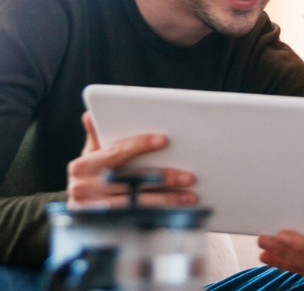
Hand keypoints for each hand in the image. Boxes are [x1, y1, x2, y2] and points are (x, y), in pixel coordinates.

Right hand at [67, 112, 195, 208]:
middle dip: (164, 178)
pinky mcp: (106, 226)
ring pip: (138, 203)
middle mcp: (84, 189)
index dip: (140, 145)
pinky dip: (160, 215)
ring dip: (167, 200)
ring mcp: (95, 210)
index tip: (164, 140)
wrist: (76, 215)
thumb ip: (95, 137)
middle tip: (189, 176)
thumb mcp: (89, 157)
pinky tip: (178, 212)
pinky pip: (138, 220)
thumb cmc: (90, 177)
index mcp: (82, 167)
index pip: (116, 152)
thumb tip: (90, 114)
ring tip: (190, 195)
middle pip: (133, 181)